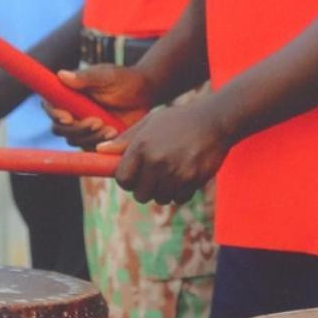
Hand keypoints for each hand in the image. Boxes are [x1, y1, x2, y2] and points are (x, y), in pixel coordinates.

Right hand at [45, 65, 153, 149]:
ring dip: (90, 136)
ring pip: (74, 139)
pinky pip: (89, 148)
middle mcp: (72, 112)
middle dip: (77, 128)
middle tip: (97, 122)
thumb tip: (62, 75)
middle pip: (59, 128)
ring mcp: (82, 127)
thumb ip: (87, 77)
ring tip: (110, 128)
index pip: (51, 106)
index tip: (68, 117)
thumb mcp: (107, 75)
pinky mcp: (94, 138)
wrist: (145, 94)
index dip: (55, 114)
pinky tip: (114, 133)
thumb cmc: (125, 80)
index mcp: (69, 94)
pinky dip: (99, 143)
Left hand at [98, 97, 229, 204]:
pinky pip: (179, 198)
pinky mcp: (191, 179)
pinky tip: (187, 174)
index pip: (123, 179)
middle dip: (147, 188)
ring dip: (165, 190)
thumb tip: (100, 151)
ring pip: (160, 198)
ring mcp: (174, 172)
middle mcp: (155, 161)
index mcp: (141, 146)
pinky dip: (182, 191)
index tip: (136, 176)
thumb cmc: (180, 120)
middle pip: (140, 194)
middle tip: (158, 175)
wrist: (216, 119)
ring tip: (174, 172)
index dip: (128, 180)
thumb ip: (126, 139)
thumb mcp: (152, 122)